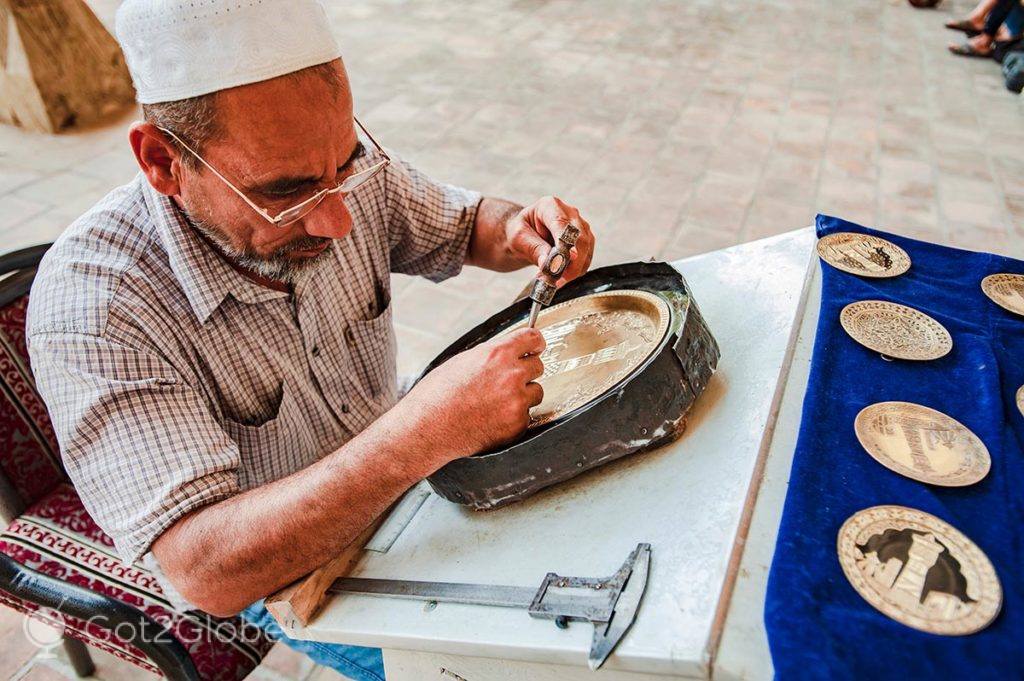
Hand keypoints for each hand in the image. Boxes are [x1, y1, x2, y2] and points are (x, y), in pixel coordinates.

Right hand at [401, 328, 545, 462]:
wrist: (428, 428)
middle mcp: (511, 375)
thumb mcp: (462, 361)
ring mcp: (517, 401)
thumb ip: (491, 355)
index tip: (537, 347)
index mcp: (497, 354)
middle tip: (507, 382)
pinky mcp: (517, 424)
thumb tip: (508, 351)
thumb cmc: (438, 395)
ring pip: (536, 392)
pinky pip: (527, 416)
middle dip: (526, 372)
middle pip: (538, 366)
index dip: (536, 343)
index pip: (532, 339)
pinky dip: (514, 418)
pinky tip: (493, 419)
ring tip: (496, 403)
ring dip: (523, 396)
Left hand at [505, 196, 594, 285]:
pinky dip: (575, 271)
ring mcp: (580, 227)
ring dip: (574, 270)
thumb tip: (548, 263)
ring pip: (586, 250)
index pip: (562, 224)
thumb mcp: (519, 238)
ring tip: (554, 280)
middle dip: (573, 262)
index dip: (568, 241)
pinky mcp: (585, 241)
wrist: (525, 236)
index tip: (571, 257)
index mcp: (550, 206)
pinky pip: (586, 259)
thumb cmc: (521, 232)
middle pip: (580, 238)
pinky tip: (561, 278)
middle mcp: (570, 213)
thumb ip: (533, 248)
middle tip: (558, 279)